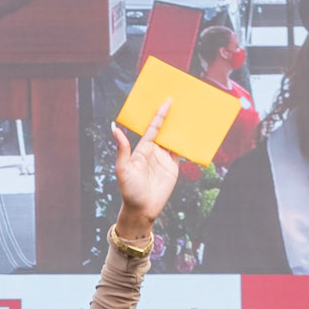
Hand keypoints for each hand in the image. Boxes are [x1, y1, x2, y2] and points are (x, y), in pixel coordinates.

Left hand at [111, 103, 178, 237]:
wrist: (142, 209)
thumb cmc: (129, 190)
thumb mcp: (123, 168)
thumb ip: (122, 148)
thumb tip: (113, 127)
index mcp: (143, 149)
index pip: (153, 127)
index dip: (160, 114)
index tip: (167, 100)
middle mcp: (154, 151)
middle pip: (165, 130)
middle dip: (172, 117)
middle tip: (181, 99)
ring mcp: (165, 159)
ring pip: (174, 138)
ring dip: (180, 127)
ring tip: (190, 111)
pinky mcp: (174, 167)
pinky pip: (182, 151)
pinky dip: (187, 142)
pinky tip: (194, 131)